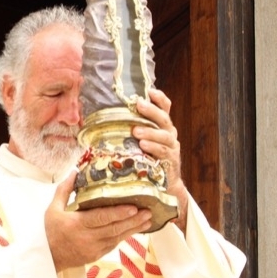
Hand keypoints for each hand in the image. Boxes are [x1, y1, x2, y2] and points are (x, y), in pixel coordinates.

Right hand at [45, 171, 152, 271]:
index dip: (118, 213)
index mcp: (76, 224)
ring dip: (133, 228)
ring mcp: (94, 248)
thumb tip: (75, 172)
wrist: (48, 257)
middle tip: (148, 211)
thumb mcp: (53, 208)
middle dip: (133, 220)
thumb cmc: (51, 230)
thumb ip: (64, 190)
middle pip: (114, 228)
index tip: (133, 207)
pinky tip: (135, 228)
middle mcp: (87, 237)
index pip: (101, 217)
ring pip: (117, 237)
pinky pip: (114, 244)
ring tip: (148, 219)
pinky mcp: (97, 255)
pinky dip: (125, 236)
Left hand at [133, 89, 188, 229]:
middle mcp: (169, 134)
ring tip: (136, 131)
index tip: (149, 90)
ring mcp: (172, 148)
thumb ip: (131, 130)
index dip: (159, 98)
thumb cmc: (147, 160)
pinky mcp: (171, 162)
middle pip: (164, 118)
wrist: (164, 186)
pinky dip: (154, 148)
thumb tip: (104, 118)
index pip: (165, 107)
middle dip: (151, 110)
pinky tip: (144, 146)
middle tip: (139, 105)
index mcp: (162, 126)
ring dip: (150, 131)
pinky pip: (163, 153)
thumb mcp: (140, 142)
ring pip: (164, 135)